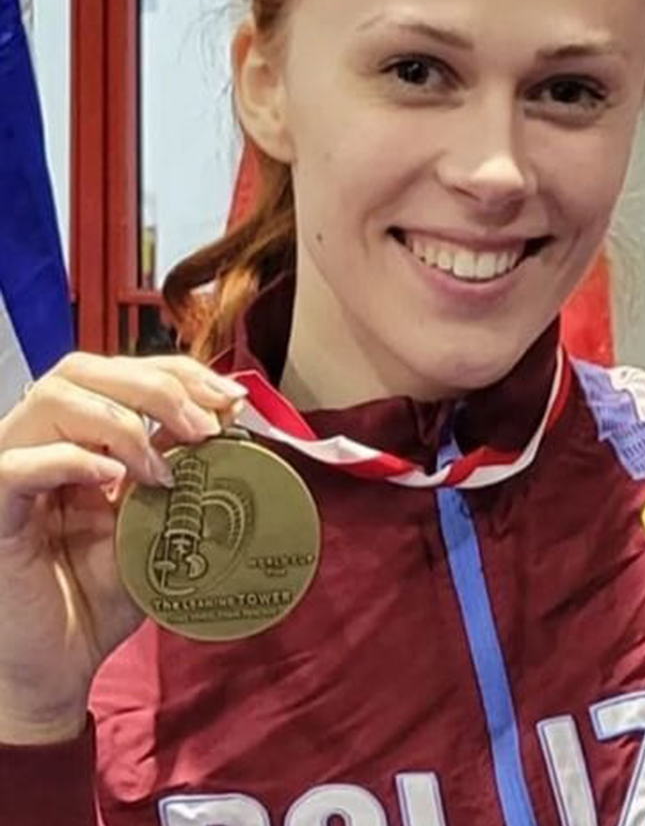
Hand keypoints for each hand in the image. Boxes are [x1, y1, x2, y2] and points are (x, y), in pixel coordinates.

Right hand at [0, 353, 245, 744]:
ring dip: (122, 423)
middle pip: (83, 370)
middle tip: (207, 429)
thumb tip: (228, 424)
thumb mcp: (154, 528)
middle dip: (157, 387)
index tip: (231, 399)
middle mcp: (36, 444)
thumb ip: (180, 476)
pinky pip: (16, 466)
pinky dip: (72, 461)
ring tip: (164, 469)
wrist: (56, 666)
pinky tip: (116, 482)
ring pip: (51, 399)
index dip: (175, 373)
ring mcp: (9, 472)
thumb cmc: (98, 599)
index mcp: (75, 440)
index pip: (116, 372)